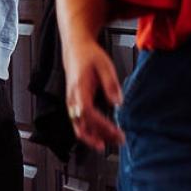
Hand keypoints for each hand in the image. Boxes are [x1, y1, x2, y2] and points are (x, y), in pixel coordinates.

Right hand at [62, 36, 125, 151]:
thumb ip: (111, 84)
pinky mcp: (73, 106)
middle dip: (99, 137)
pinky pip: (79, 124)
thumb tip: (118, 102)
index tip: (116, 130)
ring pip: (79, 128)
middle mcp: (72, 99)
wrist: (76, 49)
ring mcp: (71, 104)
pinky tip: (102, 137)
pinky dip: (90, 133)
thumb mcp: (105, 65)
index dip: (101, 125)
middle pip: (81, 126)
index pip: (87, 112)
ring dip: (95, 138)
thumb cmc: (89, 56)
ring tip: (112, 141)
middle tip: (118, 140)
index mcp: (79, 89)